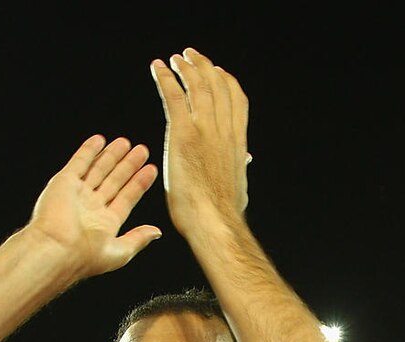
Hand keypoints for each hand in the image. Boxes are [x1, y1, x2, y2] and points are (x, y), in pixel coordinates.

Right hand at [28, 134, 159, 278]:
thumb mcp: (121, 252)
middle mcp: (91, 208)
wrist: (56, 249)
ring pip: (98, 170)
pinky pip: (79, 162)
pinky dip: (88, 151)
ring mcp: (77, 194)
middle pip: (114, 180)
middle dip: (128, 165)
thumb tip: (157, 232)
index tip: (151, 169)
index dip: (139, 183)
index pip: (127, 197)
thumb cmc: (86, 256)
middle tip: (142, 150)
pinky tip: (99, 140)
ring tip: (126, 142)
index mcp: (105, 223)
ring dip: (111, 155)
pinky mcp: (64, 183)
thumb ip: (139, 238)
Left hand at [150, 47, 249, 234]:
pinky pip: (175, 96)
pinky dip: (165, 79)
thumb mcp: (238, 183)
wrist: (214, 220)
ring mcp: (204, 130)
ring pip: (198, 86)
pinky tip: (158, 68)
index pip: (236, 100)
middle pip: (217, 86)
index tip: (218, 72)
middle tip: (191, 56)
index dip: (226, 82)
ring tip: (175, 59)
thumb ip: (240, 166)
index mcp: (237, 141)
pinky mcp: (183, 133)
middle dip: (204, 67)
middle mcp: (224, 130)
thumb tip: (246, 159)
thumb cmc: (223, 211)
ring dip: (185, 68)